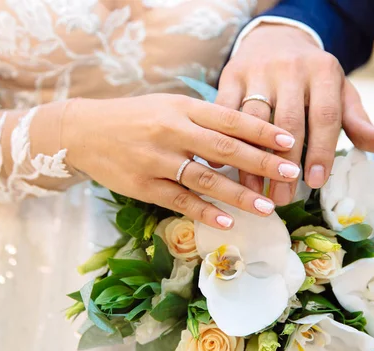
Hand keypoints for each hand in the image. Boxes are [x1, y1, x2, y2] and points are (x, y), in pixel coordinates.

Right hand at [61, 94, 300, 228]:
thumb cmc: (134, 117)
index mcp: (181, 107)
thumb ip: (203, 118)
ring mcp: (155, 160)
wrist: (84, 132)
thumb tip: (244, 135)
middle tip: (290, 173)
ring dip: (238, 194)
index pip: (229, 118)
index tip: (289, 142)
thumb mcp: (168, 105)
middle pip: (223, 149)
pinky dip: (204, 211)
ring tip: (266, 206)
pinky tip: (227, 221)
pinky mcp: (143, 186)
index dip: (261, 130)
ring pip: (204, 179)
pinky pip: (179, 201)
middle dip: (260, 162)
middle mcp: (170, 131)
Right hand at [217, 24, 373, 204]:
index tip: (314, 183)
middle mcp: (291, 68)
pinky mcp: (232, 75)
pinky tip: (223, 166)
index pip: (325, 116)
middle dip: (285, 164)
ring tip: (254, 191)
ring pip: (253, 121)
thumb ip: (357, 121)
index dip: (321, 151)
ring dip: (252, 159)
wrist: (275, 39)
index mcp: (323, 71)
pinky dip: (223, 139)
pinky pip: (225, 111)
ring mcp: (258, 71)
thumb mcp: (339, 92)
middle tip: (282, 198)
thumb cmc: (312, 77)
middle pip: (289, 122)